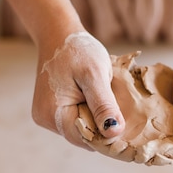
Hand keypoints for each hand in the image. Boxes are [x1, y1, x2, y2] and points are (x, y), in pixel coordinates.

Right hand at [31, 31, 124, 148]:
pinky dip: (91, 113)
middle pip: (84, 136)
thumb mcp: (95, 75)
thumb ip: (104, 105)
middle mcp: (46, 120)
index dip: (108, 135)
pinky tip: (95, 98)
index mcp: (52, 114)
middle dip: (103, 125)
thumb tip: (114, 132)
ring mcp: (48, 116)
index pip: (86, 139)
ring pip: (82, 129)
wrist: (59, 34)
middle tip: (118, 106)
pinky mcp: (54, 111)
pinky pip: (78, 120)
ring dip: (98, 119)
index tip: (126, 125)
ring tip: (104, 98)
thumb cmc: (77, 50)